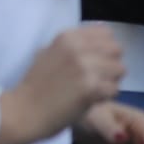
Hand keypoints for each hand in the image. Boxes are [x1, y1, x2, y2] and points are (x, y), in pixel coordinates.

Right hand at [0, 24, 123, 143]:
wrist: (24, 110)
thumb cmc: (36, 84)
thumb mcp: (49, 53)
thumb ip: (74, 44)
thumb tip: (102, 33)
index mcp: (66, 37)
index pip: (106, 33)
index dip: (104, 48)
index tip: (93, 61)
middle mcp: (77, 47)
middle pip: (117, 50)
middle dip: (110, 64)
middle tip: (95, 77)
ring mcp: (85, 66)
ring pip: (120, 70)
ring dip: (110, 81)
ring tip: (92, 89)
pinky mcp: (91, 87)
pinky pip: (114, 89)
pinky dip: (105, 97)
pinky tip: (89, 100)